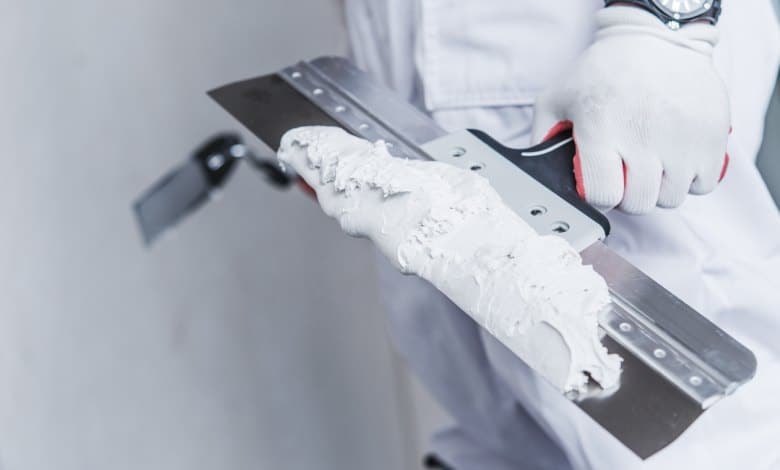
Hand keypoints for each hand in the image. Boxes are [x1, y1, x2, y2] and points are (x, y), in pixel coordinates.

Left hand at [532, 6, 729, 213]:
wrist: (657, 37)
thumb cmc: (603, 71)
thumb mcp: (558, 97)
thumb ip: (542, 137)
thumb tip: (535, 175)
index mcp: (600, 128)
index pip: (603, 196)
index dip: (600, 196)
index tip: (601, 184)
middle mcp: (642, 135)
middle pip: (639, 203)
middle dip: (629, 196)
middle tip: (626, 174)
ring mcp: (682, 136)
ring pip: (672, 198)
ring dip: (660, 189)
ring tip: (652, 164)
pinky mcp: (712, 134)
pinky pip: (704, 184)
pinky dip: (692, 179)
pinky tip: (677, 159)